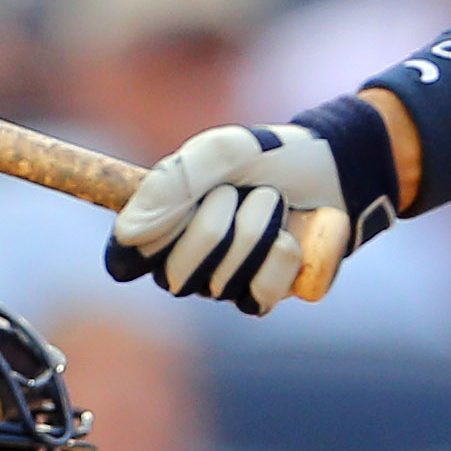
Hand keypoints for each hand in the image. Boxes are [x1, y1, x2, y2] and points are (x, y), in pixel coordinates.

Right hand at [104, 111, 383, 313]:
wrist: (326, 169)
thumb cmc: (263, 158)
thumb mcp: (217, 153)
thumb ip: (170, 185)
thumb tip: (128, 234)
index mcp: (157, 229)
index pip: (124, 261)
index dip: (143, 244)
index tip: (171, 211)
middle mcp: (183, 265)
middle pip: (175, 274)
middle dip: (214, 222)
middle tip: (235, 191)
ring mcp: (222, 286)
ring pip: (223, 281)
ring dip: (257, 228)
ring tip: (270, 202)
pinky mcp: (263, 297)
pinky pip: (262, 293)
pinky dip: (283, 255)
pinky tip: (290, 236)